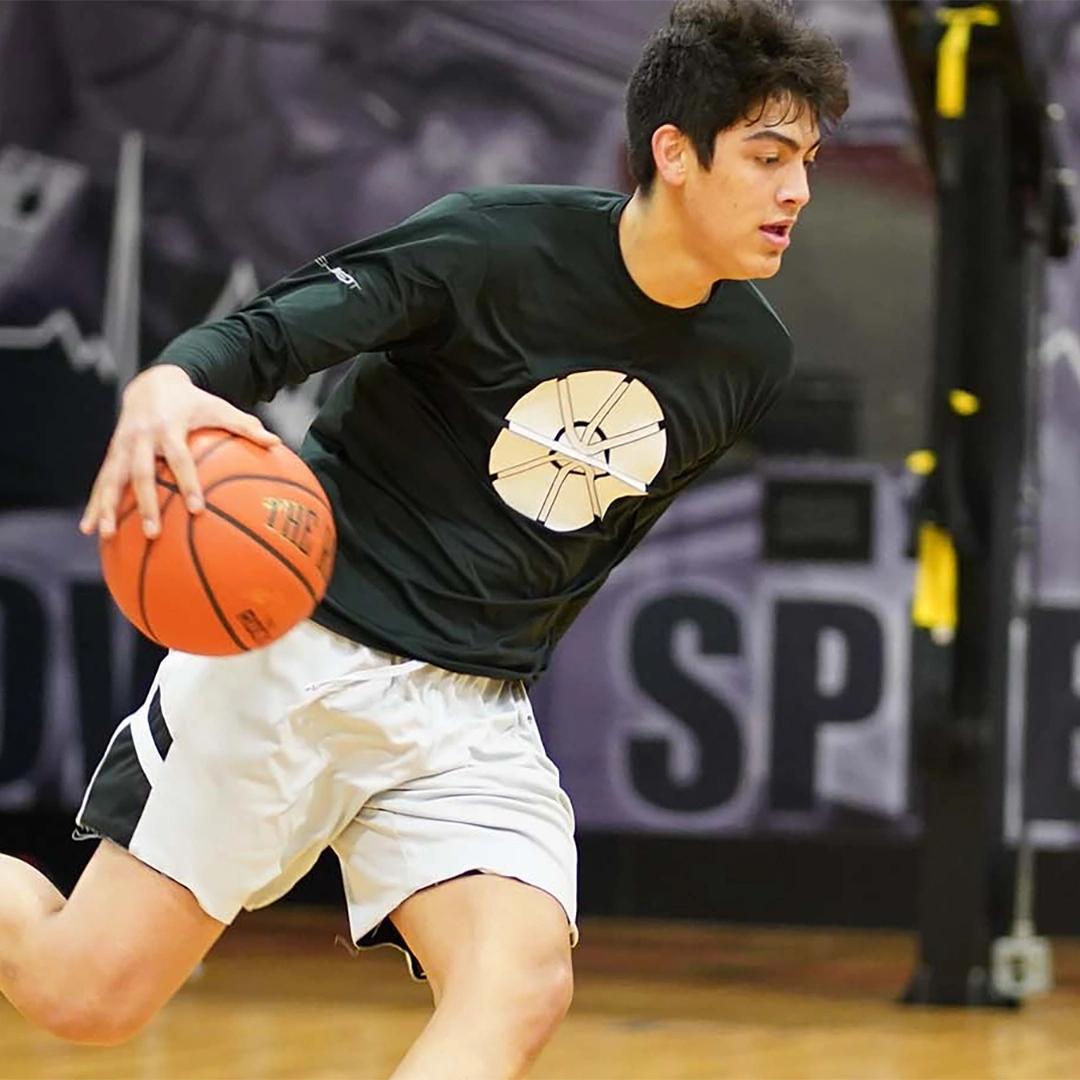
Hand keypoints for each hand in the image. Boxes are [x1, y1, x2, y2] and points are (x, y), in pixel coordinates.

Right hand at [80, 365, 279, 538]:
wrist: (152, 383)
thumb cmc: (194, 402)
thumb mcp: (219, 408)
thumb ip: (246, 427)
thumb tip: (277, 442)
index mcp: (169, 428)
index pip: (180, 459)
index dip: (188, 483)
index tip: (198, 508)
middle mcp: (142, 438)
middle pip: (142, 475)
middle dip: (145, 504)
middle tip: (153, 533)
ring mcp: (123, 446)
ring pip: (112, 480)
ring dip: (108, 508)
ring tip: (105, 536)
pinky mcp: (112, 454)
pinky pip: (101, 482)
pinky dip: (95, 505)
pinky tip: (90, 530)